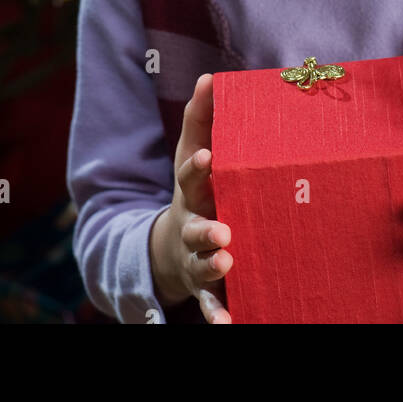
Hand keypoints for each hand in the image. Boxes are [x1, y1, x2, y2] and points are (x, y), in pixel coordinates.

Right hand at [148, 73, 232, 323]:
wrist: (172, 245)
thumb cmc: (196, 188)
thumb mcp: (191, 152)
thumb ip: (201, 117)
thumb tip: (211, 76)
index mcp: (194, 190)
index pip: (192, 176)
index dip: (198, 166)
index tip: (208, 157)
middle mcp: (193, 224)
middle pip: (197, 226)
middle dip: (207, 228)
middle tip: (223, 231)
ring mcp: (197, 257)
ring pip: (204, 264)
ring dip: (213, 264)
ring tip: (227, 263)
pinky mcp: (208, 286)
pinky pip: (213, 304)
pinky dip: (220, 316)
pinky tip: (230, 325)